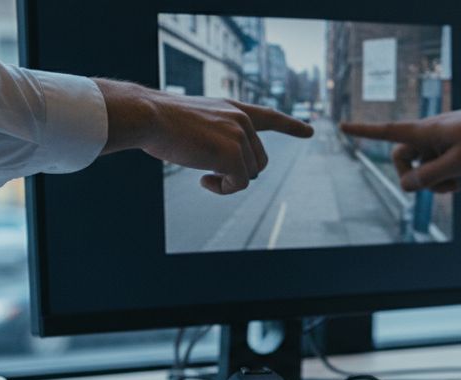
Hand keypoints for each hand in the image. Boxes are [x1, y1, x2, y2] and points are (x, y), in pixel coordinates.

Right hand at [95, 79, 313, 194]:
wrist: (150, 116)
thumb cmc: (162, 122)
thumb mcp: (196, 122)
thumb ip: (217, 135)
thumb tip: (227, 164)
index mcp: (233, 108)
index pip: (269, 116)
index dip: (291, 125)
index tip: (310, 131)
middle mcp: (242, 119)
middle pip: (258, 160)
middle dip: (238, 173)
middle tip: (209, 174)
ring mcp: (239, 136)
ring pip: (249, 174)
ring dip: (228, 182)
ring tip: (202, 173)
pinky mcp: (233, 154)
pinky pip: (238, 184)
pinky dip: (222, 189)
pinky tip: (203, 179)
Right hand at [339, 86, 460, 193]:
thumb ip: (431, 176)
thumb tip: (407, 186)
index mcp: (425, 131)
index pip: (387, 131)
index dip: (363, 131)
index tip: (341, 126)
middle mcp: (427, 134)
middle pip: (401, 159)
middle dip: (415, 179)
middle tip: (442, 187)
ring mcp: (437, 141)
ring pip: (421, 167)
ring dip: (435, 181)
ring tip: (460, 182)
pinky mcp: (448, 146)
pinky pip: (435, 166)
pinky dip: (446, 175)